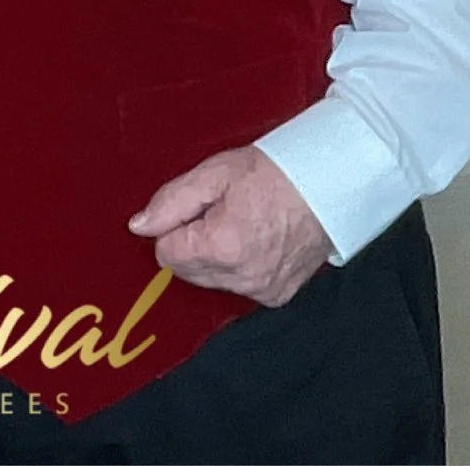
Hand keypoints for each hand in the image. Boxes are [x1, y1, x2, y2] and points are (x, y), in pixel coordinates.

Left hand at [126, 145, 334, 305]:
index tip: (200, 207)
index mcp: (221, 247)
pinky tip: (257, 239)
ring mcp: (261, 290)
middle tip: (222, 211)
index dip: (176, 226)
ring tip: (243, 222)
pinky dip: (239, 266)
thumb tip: (139, 226)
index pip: (166, 253)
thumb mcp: (215, 173)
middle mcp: (241, 277)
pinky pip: (238, 286)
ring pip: (211, 280)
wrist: (329, 184)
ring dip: (215, 256)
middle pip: (187, 271)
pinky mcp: (277, 296)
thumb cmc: (274, 173)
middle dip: (194, 242)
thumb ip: (171, 202)